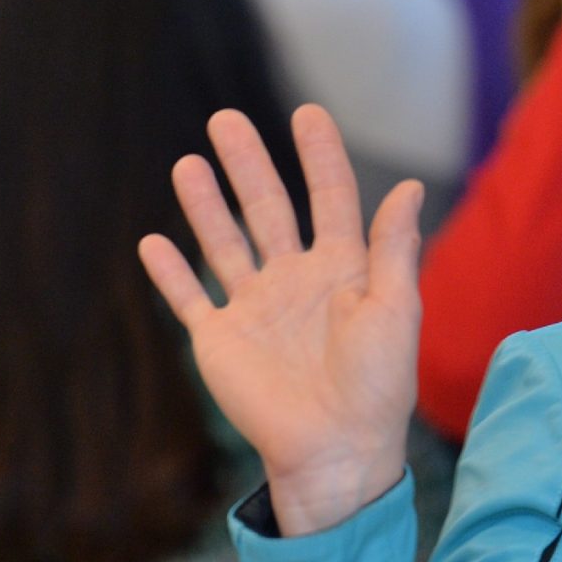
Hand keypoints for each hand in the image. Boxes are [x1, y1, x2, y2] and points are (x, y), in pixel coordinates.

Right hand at [138, 105, 421, 535]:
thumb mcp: (396, 310)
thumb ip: (393, 249)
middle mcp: (296, 281)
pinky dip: (170, 272)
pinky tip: (153, 240)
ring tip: (189, 162)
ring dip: (206, 205)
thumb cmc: (378, 385)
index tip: (307, 113)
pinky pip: (190, 298)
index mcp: (344, 270)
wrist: (337, 448)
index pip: (331, 199)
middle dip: (249, 165)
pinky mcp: (221, 339)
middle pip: (269, 209)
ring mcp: (256, 308)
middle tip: (227, 119)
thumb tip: (409, 187)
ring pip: (225, 243)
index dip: (320, 157)